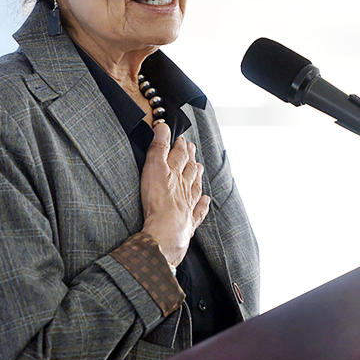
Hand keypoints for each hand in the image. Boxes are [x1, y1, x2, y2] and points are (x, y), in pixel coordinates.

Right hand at [139, 122, 210, 266]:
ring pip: (195, 187)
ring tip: (198, 168)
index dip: (180, 145)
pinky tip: (205, 201)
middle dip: (190, 157)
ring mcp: (188, 205)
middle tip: (191, 148)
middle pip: (189, 169)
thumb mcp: (153, 168)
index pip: (179, 155)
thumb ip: (159, 147)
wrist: (165, 232)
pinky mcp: (188, 222)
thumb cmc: (157, 200)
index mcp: (175, 173)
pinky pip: (198, 211)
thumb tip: (163, 127)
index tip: (181, 138)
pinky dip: (202, 205)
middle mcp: (184, 187)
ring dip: (196, 176)